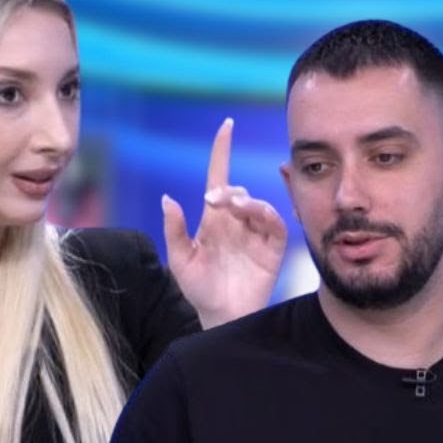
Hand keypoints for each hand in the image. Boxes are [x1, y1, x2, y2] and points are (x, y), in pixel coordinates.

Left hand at [163, 118, 287, 327]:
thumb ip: (174, 230)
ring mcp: (255, 234)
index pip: (219, 178)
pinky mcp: (272, 248)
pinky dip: (266, 214)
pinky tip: (256, 216)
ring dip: (244, 200)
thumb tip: (167, 198)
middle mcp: (236, 222)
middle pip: (237, 191)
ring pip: (256, 204)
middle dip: (227, 190)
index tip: (226, 126)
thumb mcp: (180, 260)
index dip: (222, 152)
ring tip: (232, 207)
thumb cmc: (199, 289)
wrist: (220, 316)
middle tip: (214, 202)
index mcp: (214, 220)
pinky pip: (274, 224)